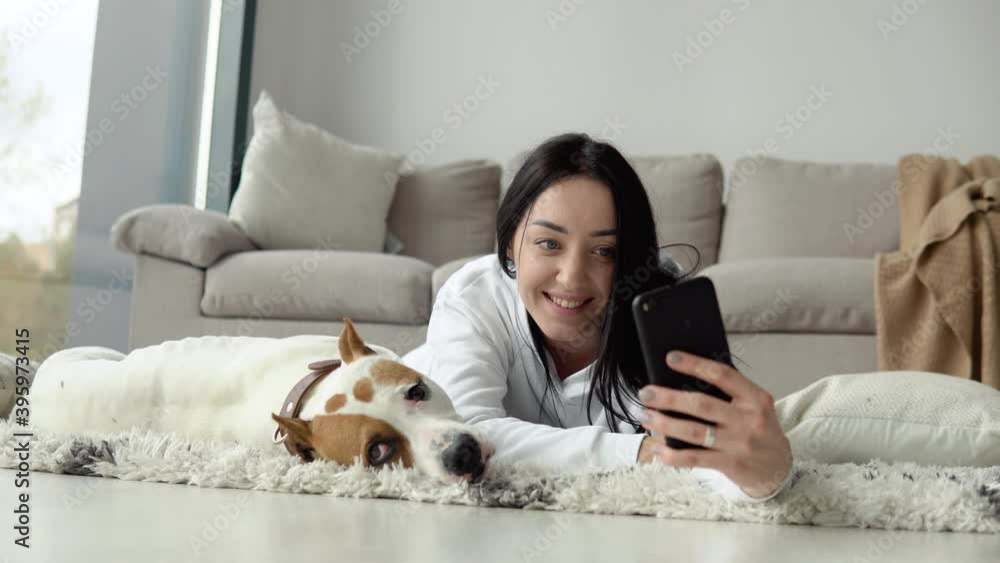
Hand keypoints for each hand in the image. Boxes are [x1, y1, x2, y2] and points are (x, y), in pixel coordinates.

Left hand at [636, 350, 791, 498]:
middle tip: (646, 393)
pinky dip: (673, 455)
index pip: (722, 375)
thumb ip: (729, 392)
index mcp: (754, 398)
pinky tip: (658, 449)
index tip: (671, 358)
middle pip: (701, 404)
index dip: (695, 364)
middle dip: (669, 398)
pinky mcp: (730, 464)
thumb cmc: (759, 429)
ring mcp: (738, 444)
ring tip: (645, 416)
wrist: (778, 467)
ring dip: (664, 424)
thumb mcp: (754, 405)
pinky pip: (695, 459)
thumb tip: (685, 379)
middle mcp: (748, 419)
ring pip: (694, 432)